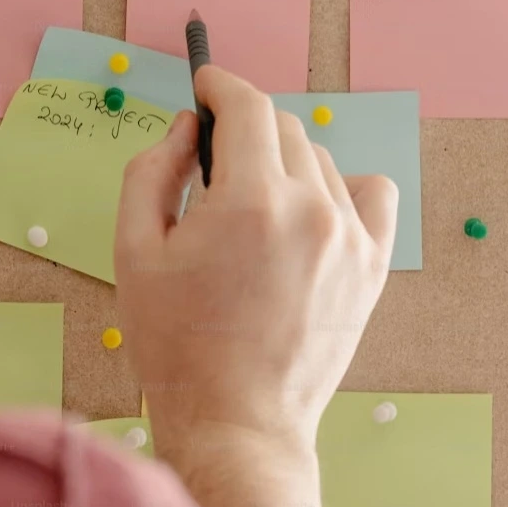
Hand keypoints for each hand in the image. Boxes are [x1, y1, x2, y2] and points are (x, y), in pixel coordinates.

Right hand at [115, 66, 397, 506]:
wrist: (238, 421)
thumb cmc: (176, 343)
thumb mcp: (134, 251)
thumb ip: (153, 170)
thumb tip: (187, 126)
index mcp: (250, 201)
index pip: (247, 105)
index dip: (220, 84)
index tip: (204, 86)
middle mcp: (311, 208)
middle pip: (282, 128)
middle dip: (243, 130)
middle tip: (214, 168)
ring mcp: (350, 237)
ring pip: (320, 160)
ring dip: (283, 164)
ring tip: (254, 210)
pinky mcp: (373, 265)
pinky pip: (372, 192)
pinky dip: (340, 188)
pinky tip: (310, 214)